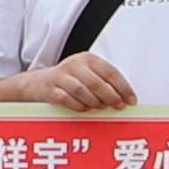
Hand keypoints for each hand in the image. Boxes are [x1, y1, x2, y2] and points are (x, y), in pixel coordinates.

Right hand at [15, 54, 138, 112]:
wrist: (37, 83)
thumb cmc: (68, 80)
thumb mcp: (87, 74)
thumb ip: (104, 82)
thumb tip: (124, 98)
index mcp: (88, 59)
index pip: (110, 72)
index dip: (123, 87)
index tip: (131, 100)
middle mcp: (74, 65)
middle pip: (97, 82)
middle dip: (111, 96)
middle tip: (118, 106)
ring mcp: (60, 76)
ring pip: (81, 90)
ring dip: (94, 101)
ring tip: (100, 108)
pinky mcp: (49, 88)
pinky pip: (65, 98)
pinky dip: (77, 105)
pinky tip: (84, 109)